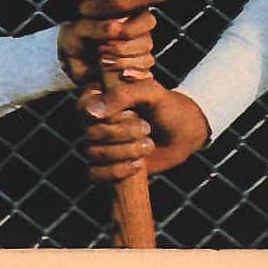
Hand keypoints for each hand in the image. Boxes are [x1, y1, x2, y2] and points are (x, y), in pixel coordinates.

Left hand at [57, 12, 156, 86]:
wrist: (71, 60)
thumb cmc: (76, 38)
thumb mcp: (81, 29)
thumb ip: (97, 27)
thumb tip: (115, 27)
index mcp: (130, 17)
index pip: (147, 21)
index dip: (129, 30)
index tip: (109, 36)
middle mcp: (138, 35)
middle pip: (147, 42)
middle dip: (124, 49)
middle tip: (102, 50)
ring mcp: (139, 55)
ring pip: (146, 60)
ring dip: (124, 63)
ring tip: (102, 62)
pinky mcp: (135, 73)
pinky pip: (141, 76)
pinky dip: (126, 75)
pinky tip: (112, 73)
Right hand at [76, 79, 209, 180]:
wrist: (184, 133)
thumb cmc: (167, 107)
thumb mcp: (151, 92)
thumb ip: (122, 95)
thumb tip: (91, 113)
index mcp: (100, 96)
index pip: (83, 107)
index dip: (106, 115)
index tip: (132, 113)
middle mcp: (94, 120)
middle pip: (90, 133)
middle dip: (122, 134)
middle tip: (147, 129)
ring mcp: (99, 144)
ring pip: (93, 154)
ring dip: (124, 152)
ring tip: (148, 145)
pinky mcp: (106, 166)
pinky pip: (94, 174)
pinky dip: (116, 172)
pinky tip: (138, 165)